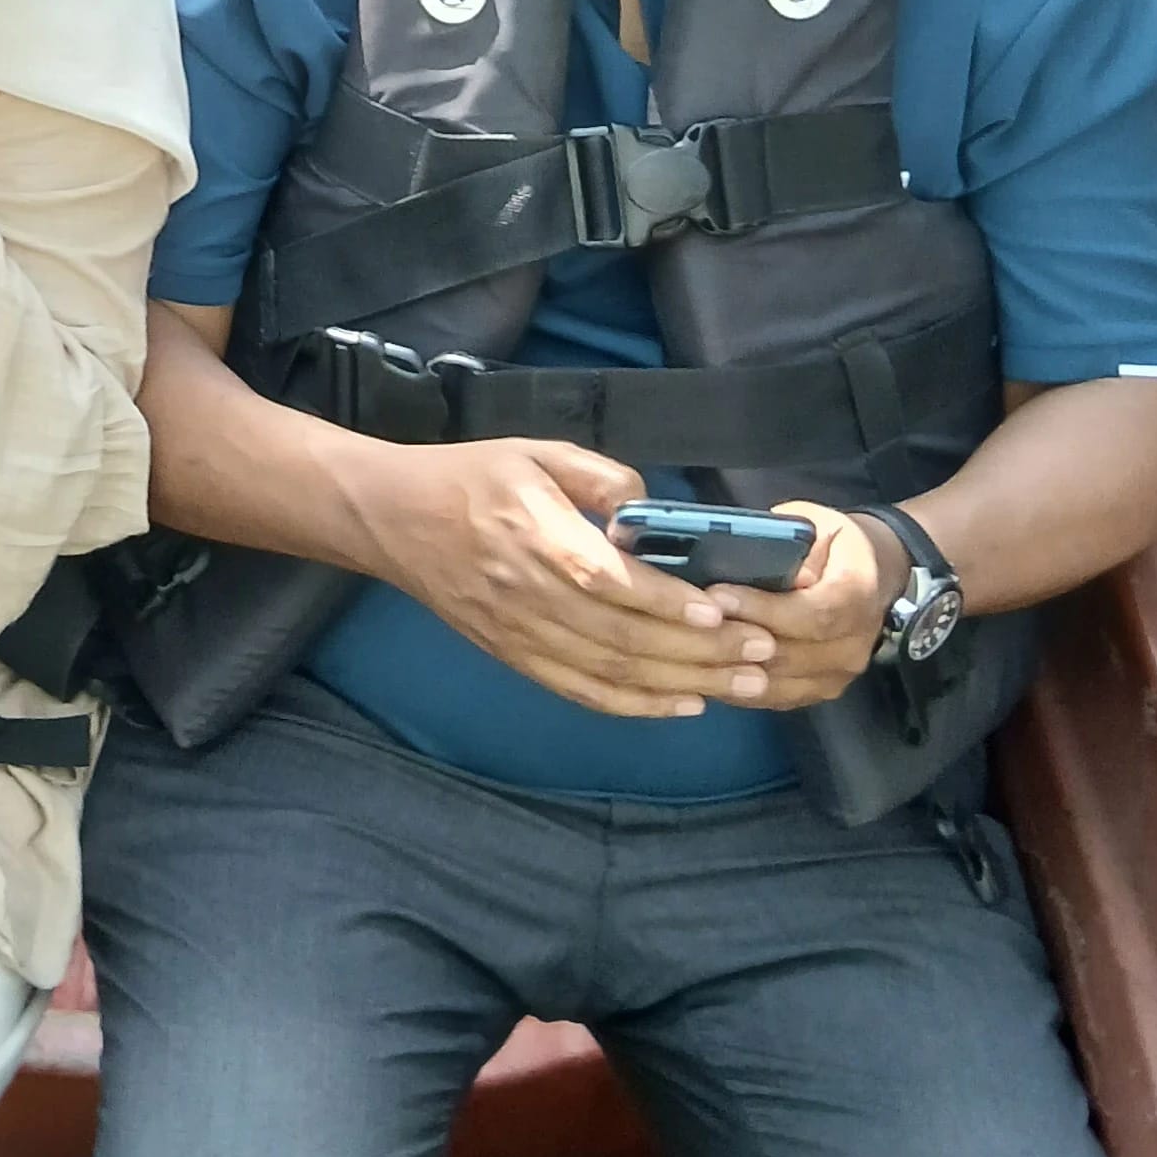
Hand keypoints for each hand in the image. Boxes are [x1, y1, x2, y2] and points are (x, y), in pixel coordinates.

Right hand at [385, 441, 788, 716]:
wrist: (393, 518)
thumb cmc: (470, 476)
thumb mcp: (534, 450)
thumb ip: (599, 474)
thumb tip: (651, 507)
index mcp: (535, 535)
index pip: (607, 581)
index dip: (666, 602)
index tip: (722, 610)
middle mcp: (528, 594)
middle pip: (622, 638)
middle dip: (700, 651)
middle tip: (763, 652)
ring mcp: (520, 633)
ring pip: (610, 673)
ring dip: (683, 683)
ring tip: (744, 683)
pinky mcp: (514, 656)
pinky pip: (581, 692)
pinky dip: (636, 706)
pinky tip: (684, 703)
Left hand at [700, 503, 893, 708]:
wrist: (872, 574)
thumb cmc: (834, 544)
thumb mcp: (819, 525)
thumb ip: (800, 545)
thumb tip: (781, 571)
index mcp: (857, 597)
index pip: (810, 615)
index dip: (762, 610)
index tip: (716, 597)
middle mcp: (854, 645)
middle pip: (789, 655)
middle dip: (734, 640)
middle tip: (687, 622)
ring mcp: (838, 675)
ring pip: (776, 683)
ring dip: (729, 669)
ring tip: (686, 646)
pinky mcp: (819, 691)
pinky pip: (773, 698)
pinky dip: (736, 686)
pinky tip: (703, 667)